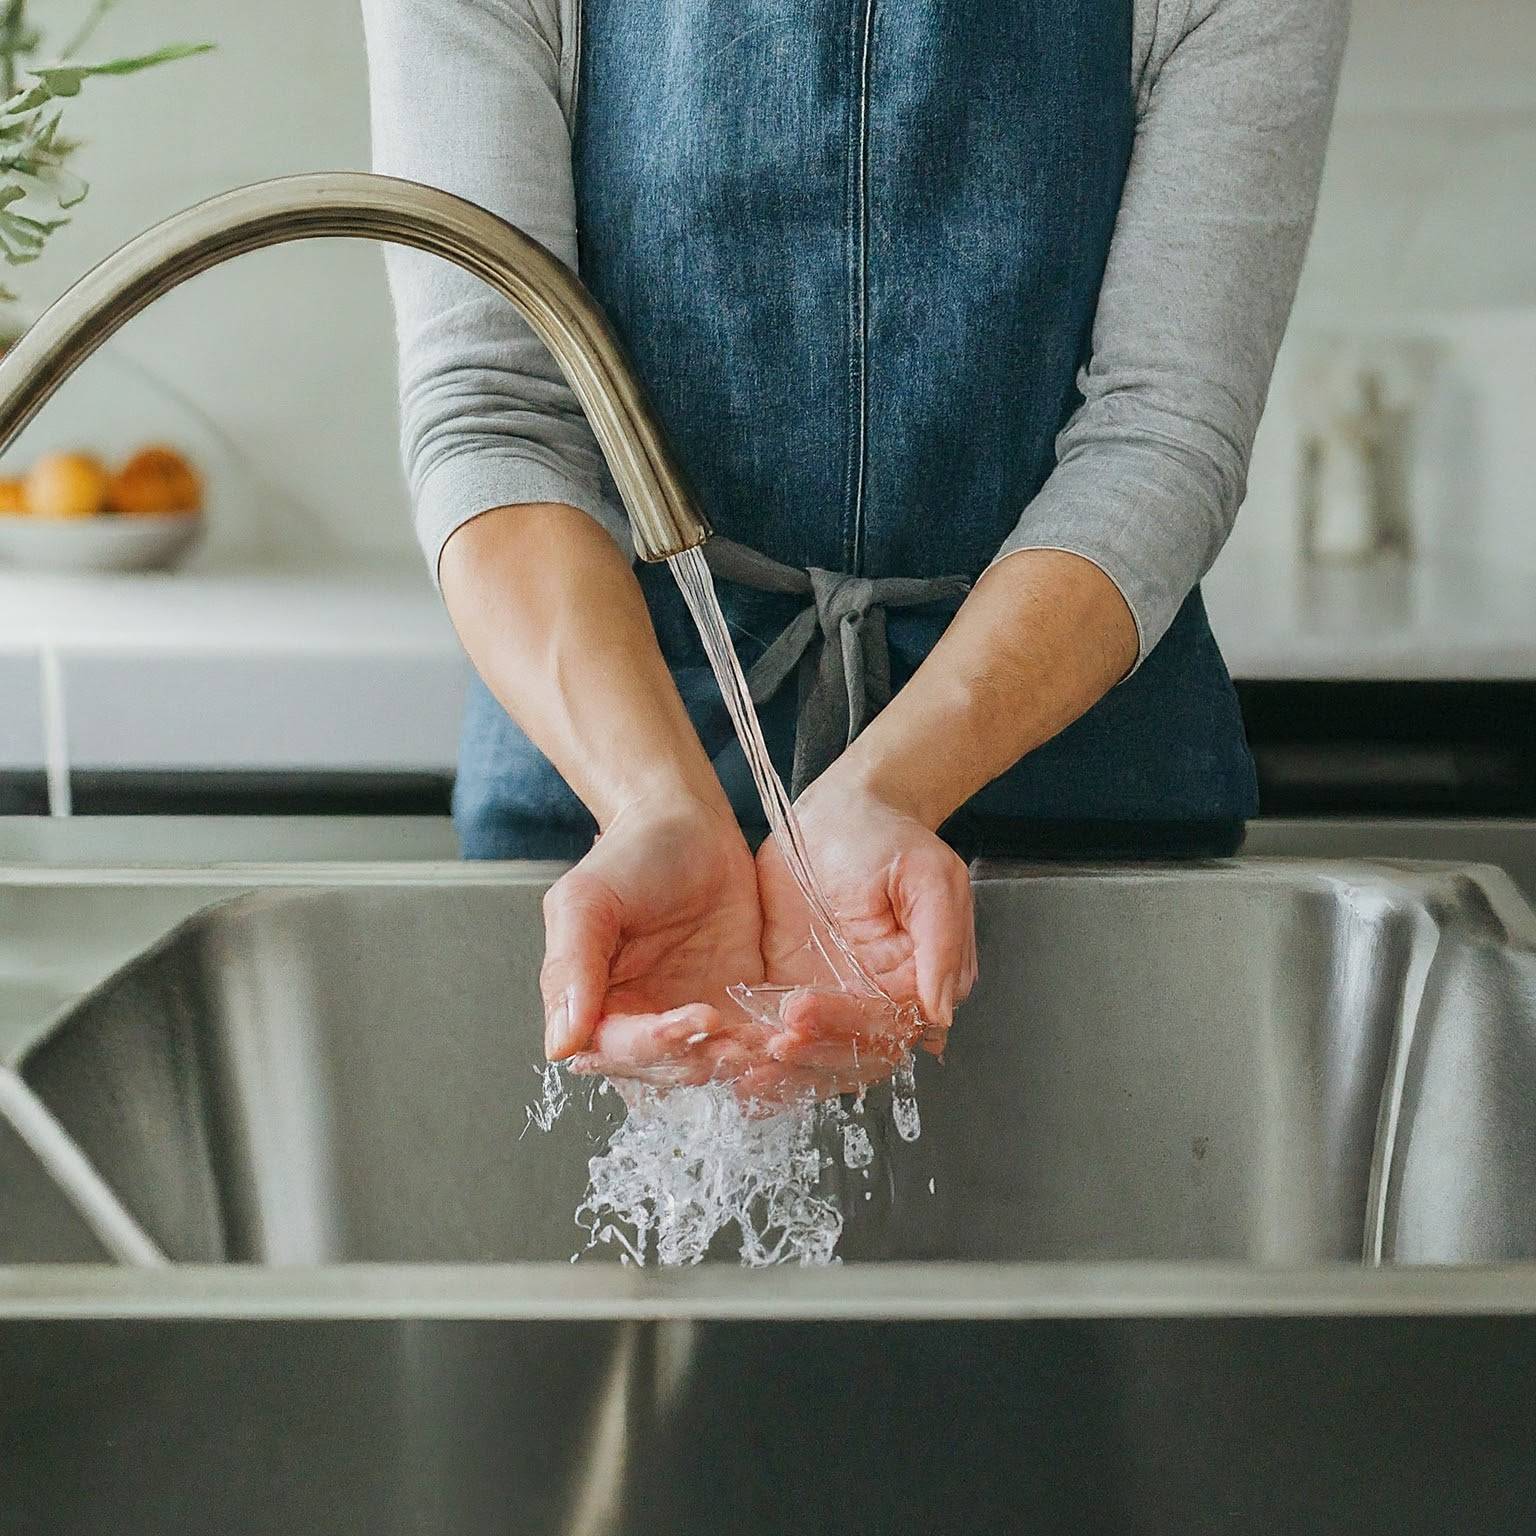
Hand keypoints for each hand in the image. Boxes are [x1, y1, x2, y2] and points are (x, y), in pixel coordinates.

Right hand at [541, 793, 766, 1083]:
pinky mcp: (734, 1003)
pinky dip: (761, 1045)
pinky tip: (781, 1034)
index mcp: (594, 1003)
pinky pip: (747, 1039)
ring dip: (732, 1060)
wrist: (688, 823)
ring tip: (760, 1043)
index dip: (650, 1046)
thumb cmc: (629, 856)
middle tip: (731, 1040)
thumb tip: (560, 1045)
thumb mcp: (586, 902)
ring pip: (707, 1061)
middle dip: (697, 1057)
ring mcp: (689, 1013)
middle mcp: (640, 1019)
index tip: (689, 1022)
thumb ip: (570, 970)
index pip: (616, 1050)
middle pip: (663, 1067)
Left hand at [756, 772, 976, 1084]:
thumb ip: (941, 944)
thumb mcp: (930, 877)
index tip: (804, 1014)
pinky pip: (776, 1033)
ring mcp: (831, 999)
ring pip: (813, 1055)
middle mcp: (875, 1001)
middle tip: (772, 1042)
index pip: (888, 1028)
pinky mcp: (789, 989)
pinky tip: (731, 1057)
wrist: (838, 810)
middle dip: (811, 1054)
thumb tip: (941, 1014)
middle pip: (850, 1053)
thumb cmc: (889, 837)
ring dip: (783, 1068)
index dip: (848, 1030)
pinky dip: (756, 1051)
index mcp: (916, 982)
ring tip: (745, 1064)